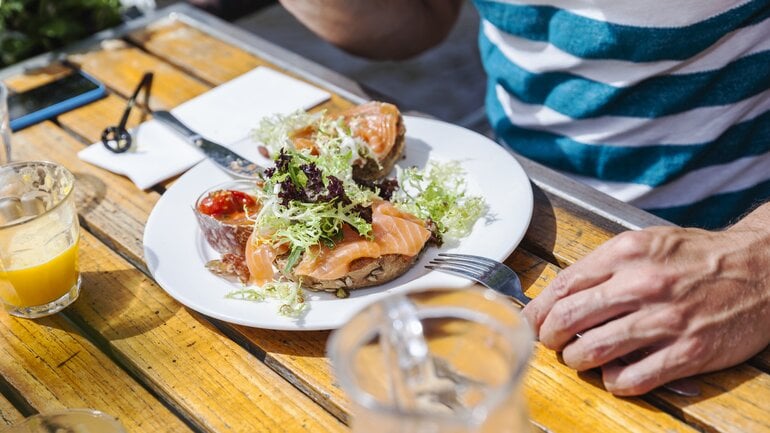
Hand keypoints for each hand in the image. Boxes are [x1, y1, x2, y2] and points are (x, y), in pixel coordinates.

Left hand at [522, 220, 769, 395]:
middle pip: (570, 317)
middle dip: (550, 335)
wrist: (760, 269)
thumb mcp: (646, 243)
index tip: (531, 321)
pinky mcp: (688, 352)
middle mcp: (642, 284)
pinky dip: (613, 381)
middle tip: (551, 342)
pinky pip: (632, 378)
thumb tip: (562, 293)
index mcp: (627, 253)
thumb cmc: (697, 257)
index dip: (539, 309)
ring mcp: (665, 320)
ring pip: (594, 350)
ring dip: (576, 360)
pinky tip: (614, 375)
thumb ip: (605, 265)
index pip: (564, 285)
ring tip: (579, 358)